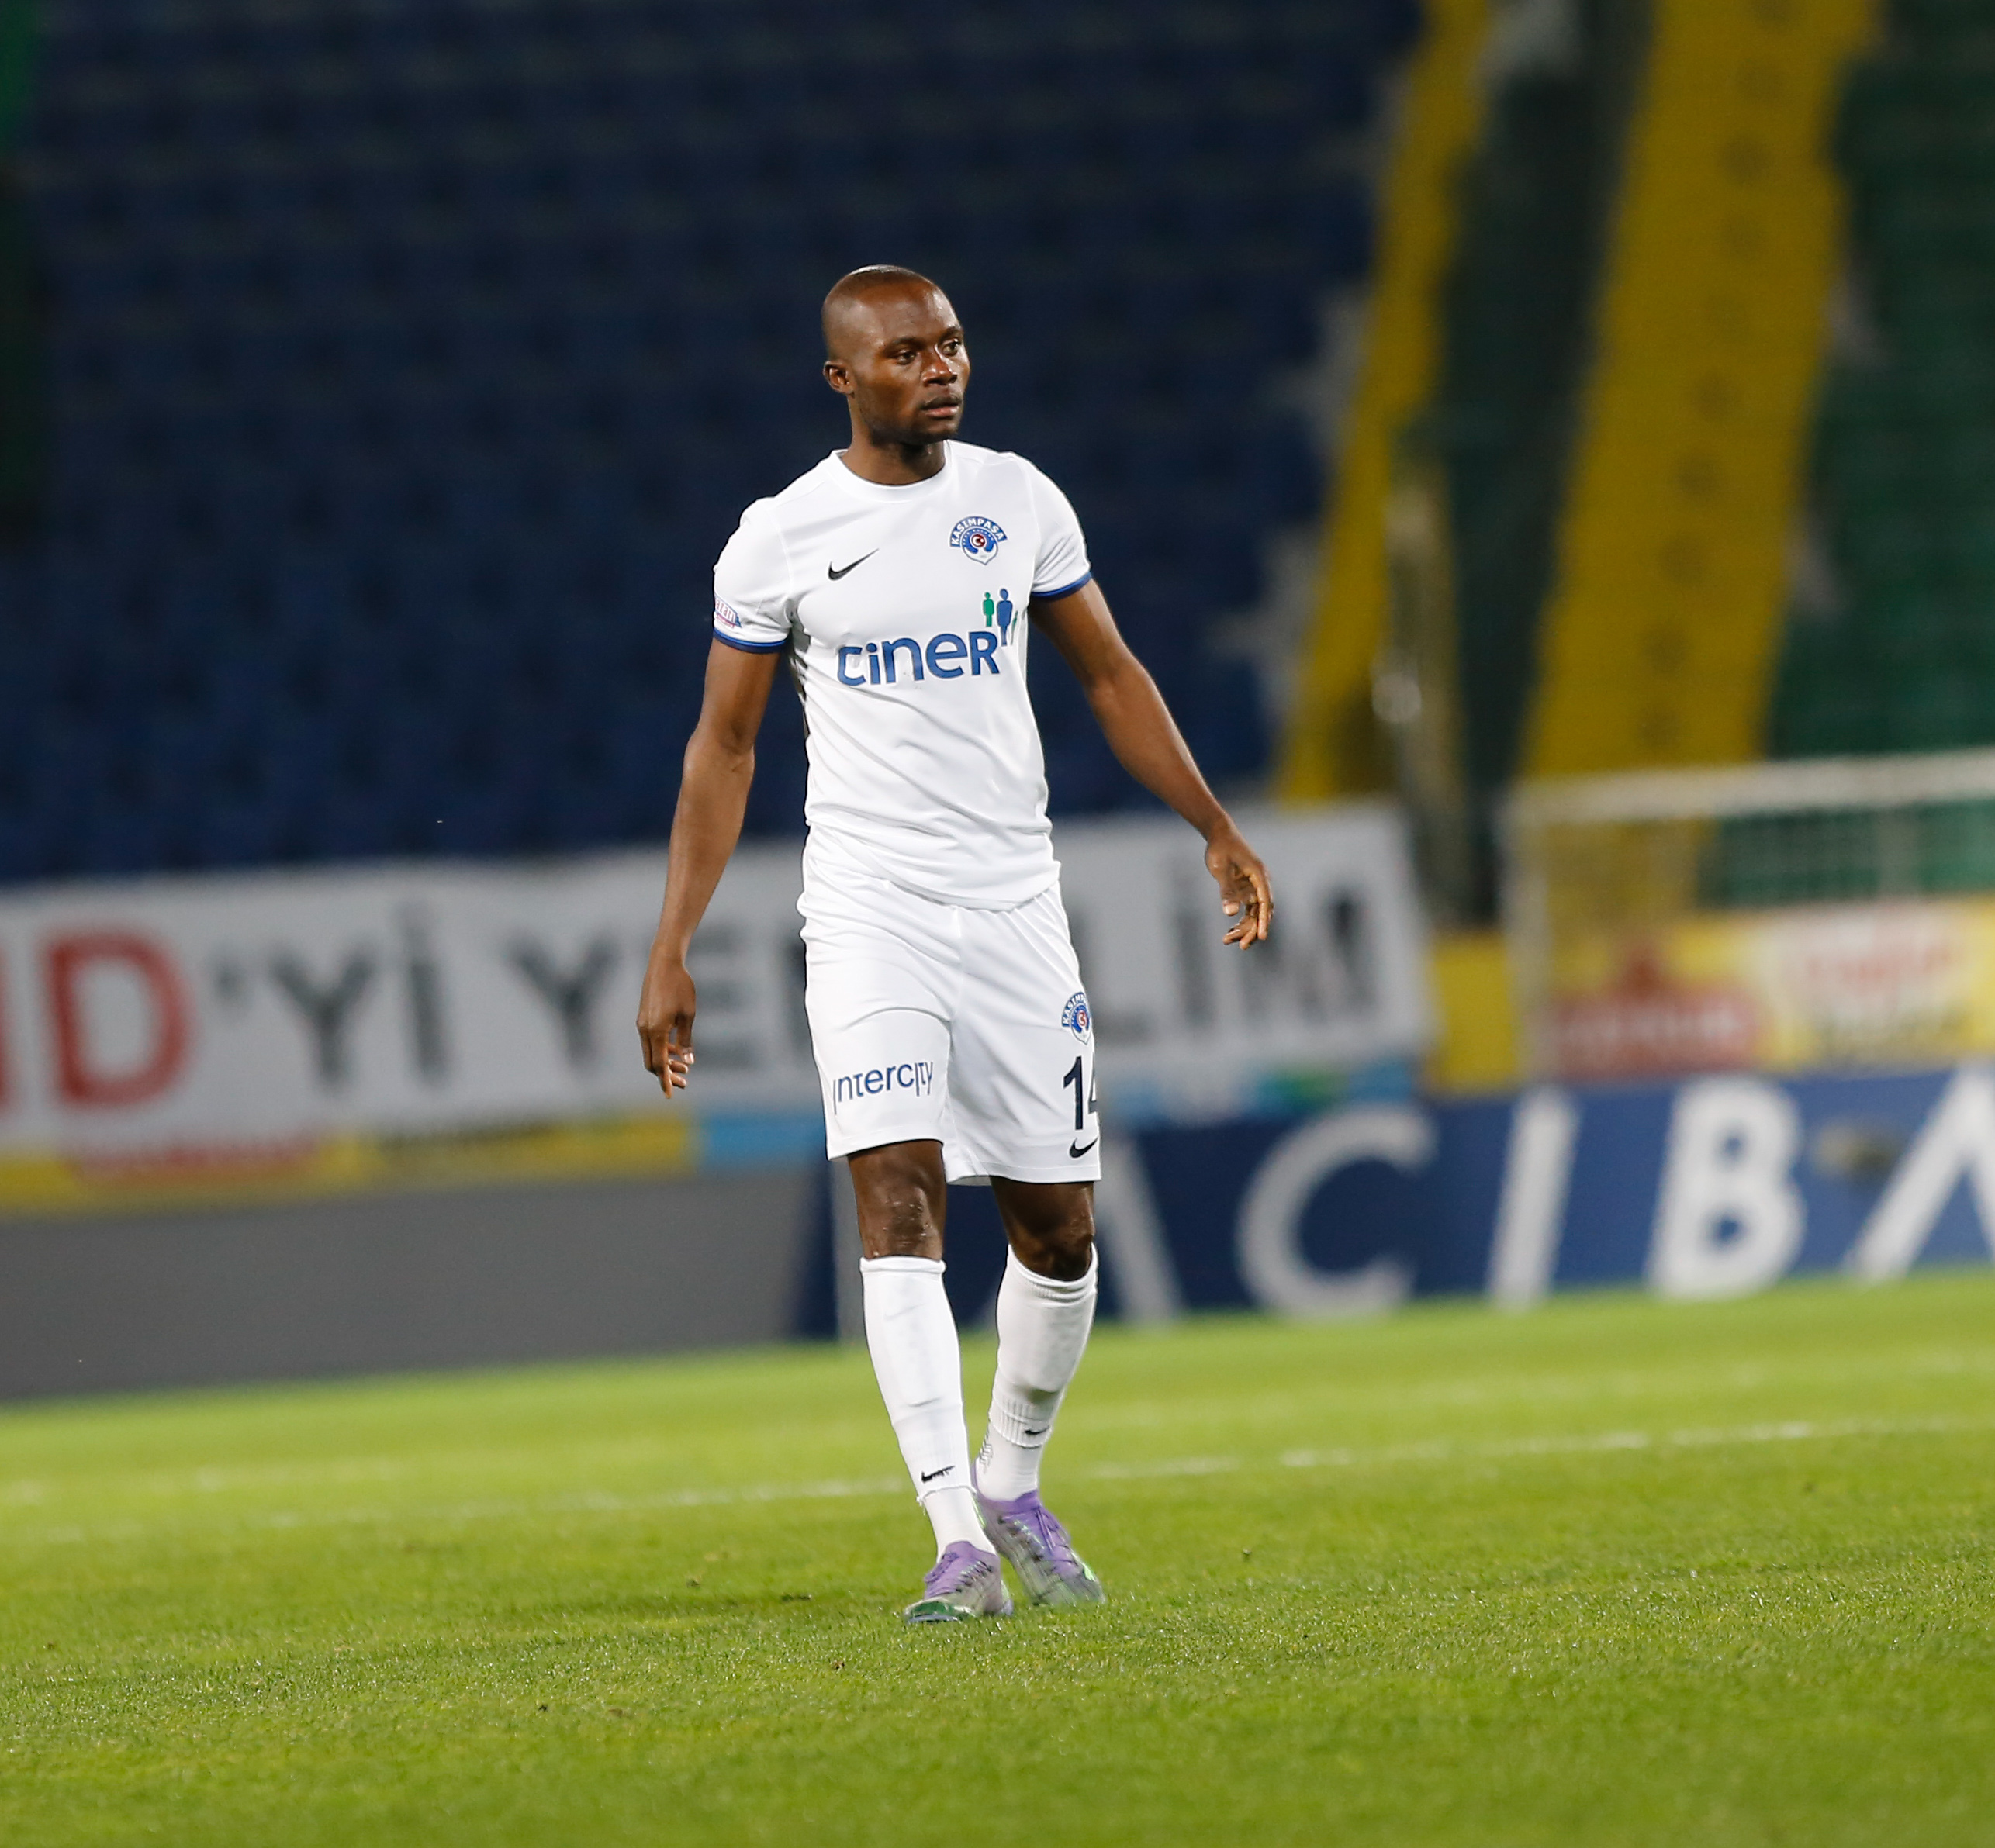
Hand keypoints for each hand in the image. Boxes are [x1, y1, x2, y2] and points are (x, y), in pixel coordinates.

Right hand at [637, 948, 697, 1094]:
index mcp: (655, 1031)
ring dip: (665, 1063)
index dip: (665, 1081)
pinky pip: (651, 1041)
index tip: (670, 1095)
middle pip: (652, 1063)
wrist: (664, 963)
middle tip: (685, 1083)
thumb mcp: (689, 1015)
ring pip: (650, 1052)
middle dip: (666, 1075)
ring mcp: (642, 1024)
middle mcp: (645, 1030)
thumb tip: (687, 1062)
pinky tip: (677, 1051)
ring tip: (685, 1069)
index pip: (659, 1065)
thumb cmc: (680, 987)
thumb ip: (686, 1040)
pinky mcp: (644, 1018)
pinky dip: (662, 1050)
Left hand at [1205, 822, 1271, 948]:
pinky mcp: (1246, 889)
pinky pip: (1247, 909)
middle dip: (1252, 929)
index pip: (1265, 903)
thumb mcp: (1221, 869)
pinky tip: (1230, 931)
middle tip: (1241, 946)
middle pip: (1261, 911)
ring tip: (1228, 940)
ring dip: (1245, 927)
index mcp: (1259, 875)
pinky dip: (1240, 920)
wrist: (1219, 834)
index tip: (1261, 937)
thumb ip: (1226, 891)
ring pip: (1254, 912)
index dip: (1263, 921)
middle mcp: (1260, 882)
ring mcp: (1254, 886)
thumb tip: (1230, 913)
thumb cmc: (1220, 849)